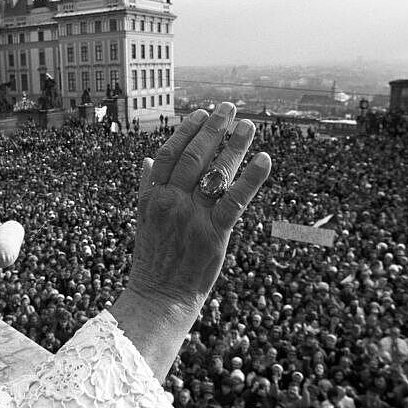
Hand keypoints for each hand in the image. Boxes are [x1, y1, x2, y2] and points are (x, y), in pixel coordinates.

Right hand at [110, 103, 270, 379]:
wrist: (159, 298)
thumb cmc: (153, 259)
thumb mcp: (143, 219)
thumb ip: (146, 187)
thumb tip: (148, 159)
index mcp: (152, 197)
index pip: (169, 154)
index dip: (186, 131)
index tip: (201, 113)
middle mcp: (170, 202)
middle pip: (194, 157)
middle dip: (213, 129)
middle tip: (229, 109)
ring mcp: (191, 217)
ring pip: (214, 172)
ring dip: (233, 146)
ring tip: (248, 126)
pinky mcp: (213, 234)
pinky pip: (234, 199)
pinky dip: (251, 177)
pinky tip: (264, 159)